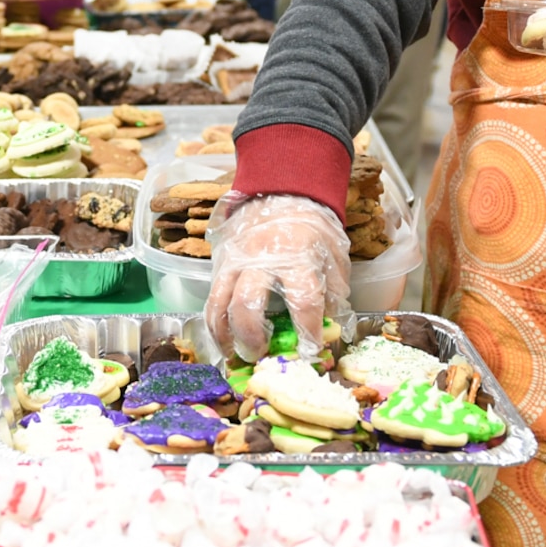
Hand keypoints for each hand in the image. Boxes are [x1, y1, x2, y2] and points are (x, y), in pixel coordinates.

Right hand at [204, 193, 352, 362]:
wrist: (283, 192)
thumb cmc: (311, 228)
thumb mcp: (333, 254)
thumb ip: (334, 290)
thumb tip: (331, 325)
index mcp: (298, 256)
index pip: (303, 299)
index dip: (307, 330)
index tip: (310, 350)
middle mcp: (262, 259)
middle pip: (247, 302)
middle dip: (252, 335)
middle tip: (260, 353)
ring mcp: (236, 260)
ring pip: (219, 301)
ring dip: (224, 333)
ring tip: (233, 354)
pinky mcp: (221, 262)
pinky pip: (211, 296)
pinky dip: (213, 321)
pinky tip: (221, 339)